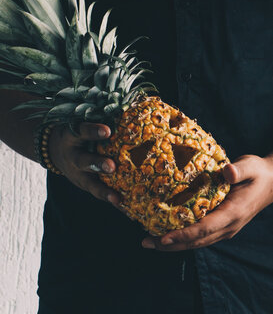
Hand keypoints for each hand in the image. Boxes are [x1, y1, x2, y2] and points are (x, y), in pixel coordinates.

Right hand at [48, 122, 120, 207]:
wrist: (55, 150)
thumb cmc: (78, 132)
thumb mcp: (80, 121)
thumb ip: (100, 115)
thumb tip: (136, 100)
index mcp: (72, 136)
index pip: (81, 131)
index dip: (92, 132)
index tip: (107, 131)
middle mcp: (73, 156)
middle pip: (83, 161)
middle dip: (97, 164)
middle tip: (112, 167)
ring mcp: (77, 174)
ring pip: (89, 183)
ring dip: (104, 191)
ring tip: (118, 199)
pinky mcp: (83, 185)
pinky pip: (97, 193)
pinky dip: (109, 199)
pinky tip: (124, 206)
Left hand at [142, 154, 272, 250]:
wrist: (271, 183)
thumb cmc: (258, 173)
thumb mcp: (251, 167)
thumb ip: (239, 169)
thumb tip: (227, 172)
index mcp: (232, 214)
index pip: (204, 229)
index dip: (183, 235)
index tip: (163, 238)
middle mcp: (227, 226)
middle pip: (195, 241)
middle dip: (170, 244)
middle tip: (146, 242)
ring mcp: (224, 228)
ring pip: (195, 241)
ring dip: (173, 244)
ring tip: (149, 241)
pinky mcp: (220, 225)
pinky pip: (198, 235)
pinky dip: (181, 237)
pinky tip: (166, 233)